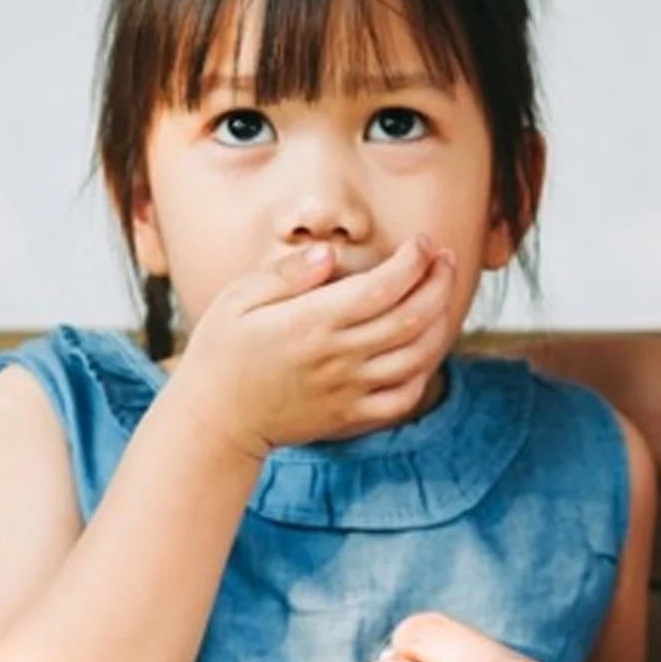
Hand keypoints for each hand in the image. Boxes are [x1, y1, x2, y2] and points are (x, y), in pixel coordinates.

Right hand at [167, 236, 457, 458]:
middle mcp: (339, 356)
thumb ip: (287, 274)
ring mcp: (349, 388)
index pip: (382, 287)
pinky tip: (425, 348)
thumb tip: (330, 253)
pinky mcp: (350, 414)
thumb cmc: (221, 351)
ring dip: (442, 321)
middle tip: (446, 257)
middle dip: (439, 281)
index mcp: (312, 322)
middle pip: (412, 316)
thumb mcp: (238, 299)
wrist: (214, 420)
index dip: (414, 261)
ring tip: (443, 295)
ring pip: (418, 356)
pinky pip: (403, 397)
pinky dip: (425, 371)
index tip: (423, 242)